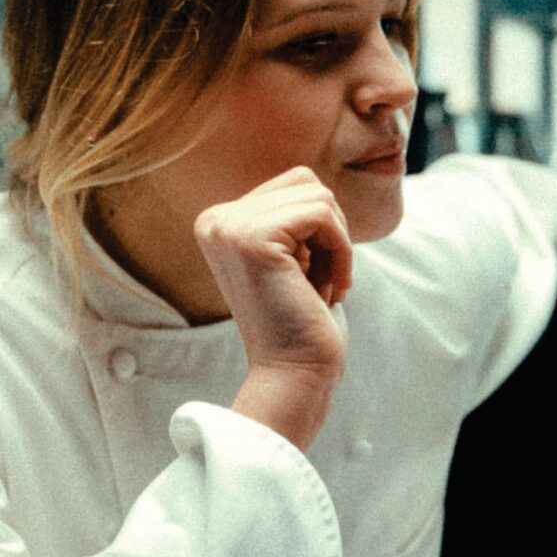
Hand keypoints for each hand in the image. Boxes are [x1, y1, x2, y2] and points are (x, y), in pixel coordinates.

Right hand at [193, 167, 352, 449]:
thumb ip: (293, 217)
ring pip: (319, 196)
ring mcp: (228, 227)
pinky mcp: (251, 238)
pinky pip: (323, 215)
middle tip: (320, 283)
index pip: (295, 184)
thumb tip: (312, 182)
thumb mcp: (296, 258)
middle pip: (307, 183)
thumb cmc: (304, 323)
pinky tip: (330, 290)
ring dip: (337, 246)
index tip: (312, 277)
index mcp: (220, 222)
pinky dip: (342, 252)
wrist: (294, 374)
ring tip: (321, 287)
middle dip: (331, 234)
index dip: (322, 230)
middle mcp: (215, 219)